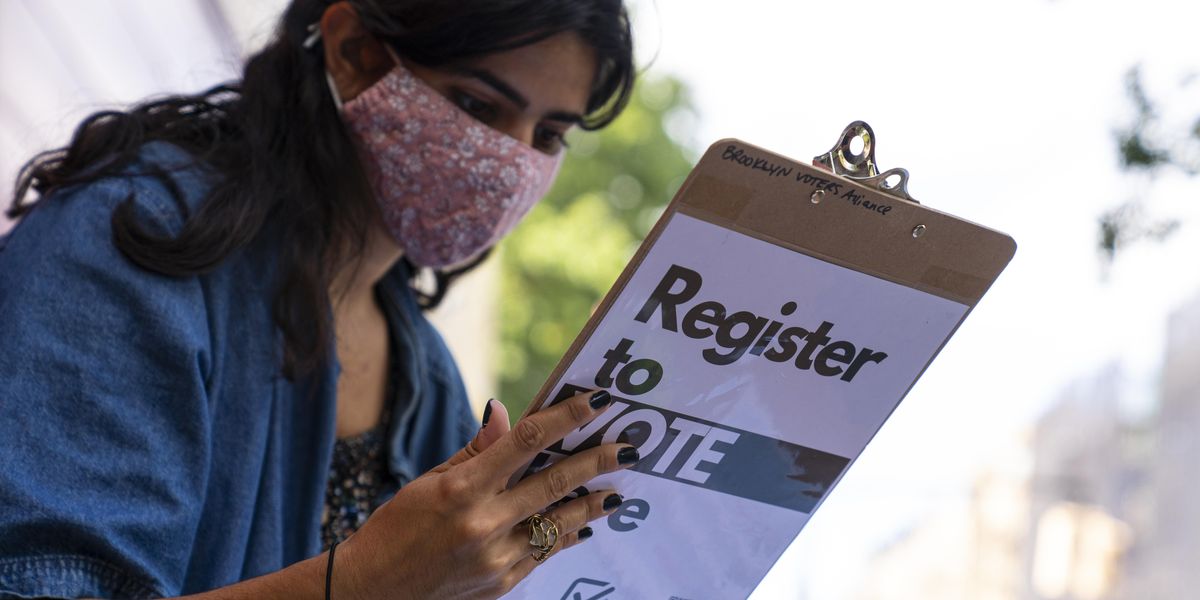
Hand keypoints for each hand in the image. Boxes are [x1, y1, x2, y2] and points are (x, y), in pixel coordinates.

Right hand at [334, 390, 634, 599]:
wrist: (373, 591)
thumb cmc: (398, 527)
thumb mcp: (429, 481)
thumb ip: (475, 451)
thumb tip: (503, 411)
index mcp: (461, 487)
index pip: (525, 441)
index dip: (564, 418)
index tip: (595, 402)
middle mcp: (482, 522)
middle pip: (554, 483)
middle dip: (596, 461)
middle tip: (627, 448)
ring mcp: (495, 557)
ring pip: (558, 522)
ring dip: (591, 503)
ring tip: (617, 489)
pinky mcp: (501, 583)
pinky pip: (544, 553)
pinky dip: (565, 535)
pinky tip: (584, 524)